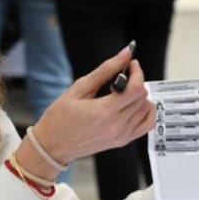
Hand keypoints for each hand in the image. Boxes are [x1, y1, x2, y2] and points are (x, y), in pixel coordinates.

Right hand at [30, 46, 154, 166]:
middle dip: (136, 82)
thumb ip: (105, 70)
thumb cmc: (59, 118)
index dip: (137, 72)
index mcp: (105, 112)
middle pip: (143, 97)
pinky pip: (147, 124)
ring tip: (122, 94)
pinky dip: (145, 112)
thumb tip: (124, 54)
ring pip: (147, 109)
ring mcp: (121, 136)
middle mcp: (117, 126)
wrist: (52, 145)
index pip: (136, 88)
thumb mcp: (79, 88)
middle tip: (121, 78)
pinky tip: (132, 106)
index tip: (131, 65)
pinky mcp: (122, 141)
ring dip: (139, 96)